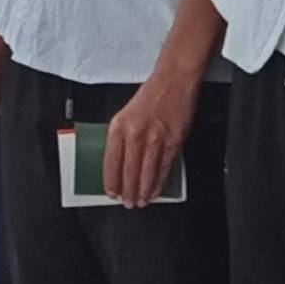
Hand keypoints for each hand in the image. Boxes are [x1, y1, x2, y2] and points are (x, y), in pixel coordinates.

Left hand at [101, 71, 191, 207]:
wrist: (173, 81)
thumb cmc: (150, 96)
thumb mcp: (126, 114)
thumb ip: (122, 138)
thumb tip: (119, 164)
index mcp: (119, 126)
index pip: (111, 161)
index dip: (111, 180)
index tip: (111, 192)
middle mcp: (135, 133)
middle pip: (128, 170)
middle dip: (127, 190)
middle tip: (127, 202)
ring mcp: (155, 138)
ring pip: (146, 172)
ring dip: (143, 191)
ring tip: (141, 202)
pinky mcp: (172, 141)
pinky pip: (164, 168)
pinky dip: (159, 182)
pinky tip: (155, 191)